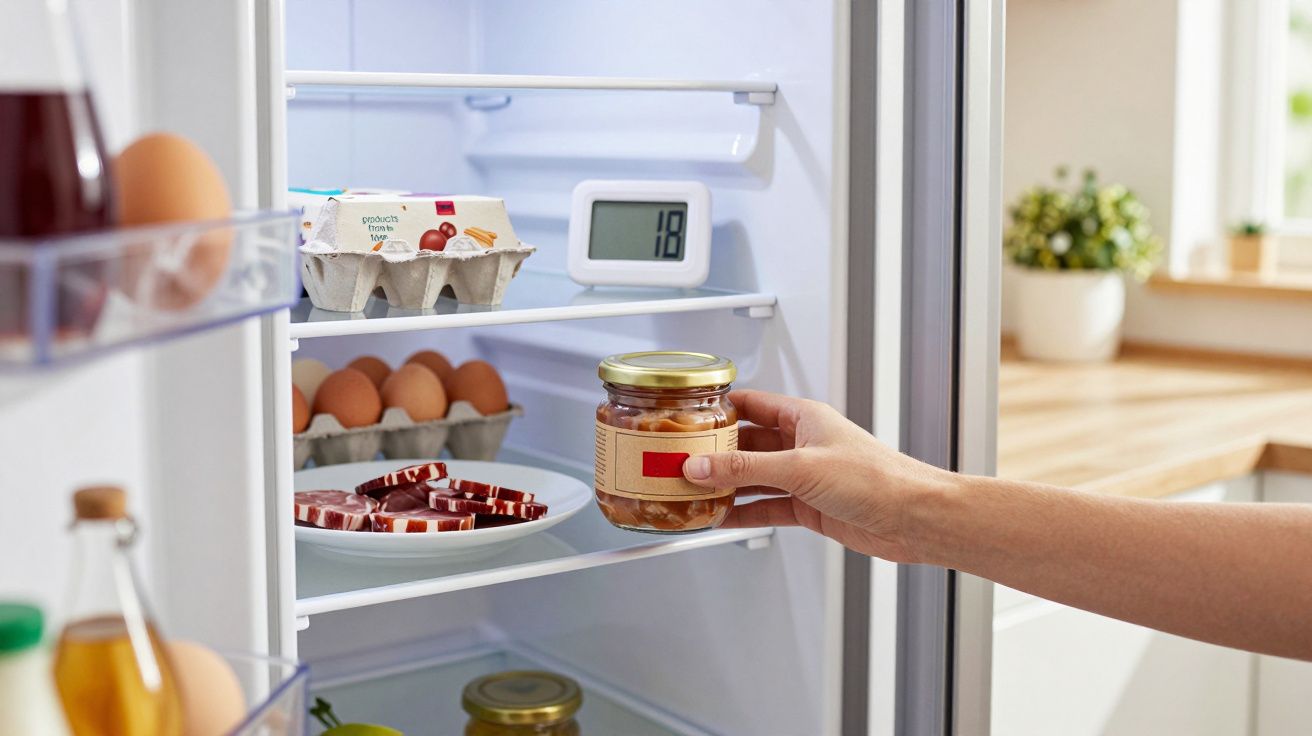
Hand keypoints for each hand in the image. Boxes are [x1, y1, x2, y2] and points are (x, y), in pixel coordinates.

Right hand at [682, 389, 954, 561]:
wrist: (913, 518)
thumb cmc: (877, 478)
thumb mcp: (801, 468)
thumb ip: (747, 470)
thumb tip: (703, 466)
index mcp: (803, 417)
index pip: (750, 404)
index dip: (718, 409)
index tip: (687, 417)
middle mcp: (801, 444)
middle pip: (745, 445)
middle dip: (713, 454)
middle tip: (679, 461)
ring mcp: (803, 477)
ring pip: (752, 478)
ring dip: (724, 486)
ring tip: (691, 491)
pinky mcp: (807, 507)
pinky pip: (764, 506)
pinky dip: (742, 512)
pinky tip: (720, 517)